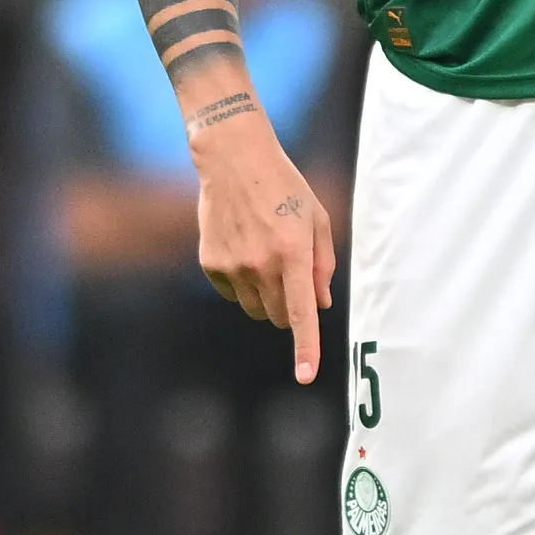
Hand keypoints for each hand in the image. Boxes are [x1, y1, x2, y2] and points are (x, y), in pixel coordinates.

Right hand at [190, 107, 339, 382]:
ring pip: (256, 309)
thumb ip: (323, 264)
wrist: (234, 159)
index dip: (306, 348)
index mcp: (293, 253)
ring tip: (264, 254)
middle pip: (280, 317)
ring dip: (266, 295)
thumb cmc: (285, 186)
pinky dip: (241, 282)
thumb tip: (321, 305)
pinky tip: (242, 247)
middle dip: (291, 309)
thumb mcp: (317, 218)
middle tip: (291, 276)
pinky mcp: (211, 264)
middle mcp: (261, 264)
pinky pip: (232, 293)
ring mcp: (232, 266)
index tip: (305, 376)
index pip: (301, 313)